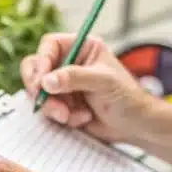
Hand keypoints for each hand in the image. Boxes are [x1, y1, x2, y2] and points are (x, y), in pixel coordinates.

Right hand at [20, 33, 154, 143]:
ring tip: (69, 115)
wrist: (134, 126)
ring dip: (52, 106)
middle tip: (43, 100)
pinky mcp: (62, 104)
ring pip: (39, 91)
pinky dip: (61, 117)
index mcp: (81, 48)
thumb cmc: (127, 97)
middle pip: (37, 68)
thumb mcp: (103, 81)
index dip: (41, 61)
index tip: (41, 80)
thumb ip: (74, 78)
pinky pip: (47, 109)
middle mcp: (69, 64)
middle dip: (39, 88)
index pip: (49, 46)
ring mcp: (64, 85)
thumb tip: (46, 80)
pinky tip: (81, 119)